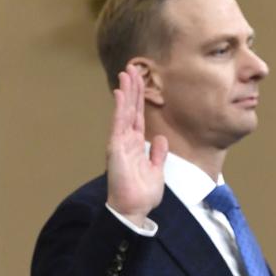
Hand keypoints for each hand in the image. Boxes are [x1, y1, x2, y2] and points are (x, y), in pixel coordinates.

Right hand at [106, 64, 167, 225]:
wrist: (134, 208)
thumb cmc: (143, 194)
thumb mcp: (157, 171)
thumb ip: (158, 154)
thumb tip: (160, 140)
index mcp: (137, 145)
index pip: (138, 117)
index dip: (140, 99)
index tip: (140, 81)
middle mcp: (126, 140)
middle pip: (130, 109)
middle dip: (132, 88)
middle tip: (132, 68)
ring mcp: (120, 142)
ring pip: (124, 111)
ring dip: (126, 91)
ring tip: (127, 72)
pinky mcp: (116, 147)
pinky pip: (119, 123)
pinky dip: (119, 107)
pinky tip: (120, 92)